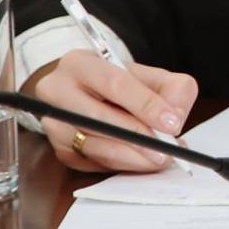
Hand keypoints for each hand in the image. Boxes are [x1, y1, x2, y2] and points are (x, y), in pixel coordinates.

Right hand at [22, 50, 197, 173]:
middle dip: (137, 138)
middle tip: (166, 150)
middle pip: (97, 118)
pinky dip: (119, 165)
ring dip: (131, 157)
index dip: (146, 105)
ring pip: (92, 145)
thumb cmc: (121, 84)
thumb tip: (175, 118)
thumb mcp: (149, 76)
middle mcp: (57, 91)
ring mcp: (53, 122)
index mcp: (80, 64)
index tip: (172, 124)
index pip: (115, 83)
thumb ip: (171, 89)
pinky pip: (91, 162)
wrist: (87, 94)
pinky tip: (139, 162)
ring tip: (159, 159)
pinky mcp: (59, 149)